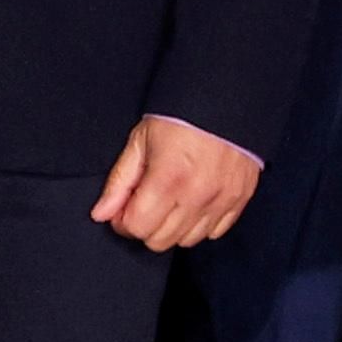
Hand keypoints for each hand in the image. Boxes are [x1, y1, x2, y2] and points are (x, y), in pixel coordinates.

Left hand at [92, 113, 261, 250]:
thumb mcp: (140, 141)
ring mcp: (222, 200)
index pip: (137, 227)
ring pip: (188, 241)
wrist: (225, 100)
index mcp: (167, 179)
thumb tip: (101, 214)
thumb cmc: (179, 117)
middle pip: (161, 241)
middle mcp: (197, 195)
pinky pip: (215, 232)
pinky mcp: (240, 199)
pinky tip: (191, 204)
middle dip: (145, 227)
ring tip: (169, 202)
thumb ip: (119, 182)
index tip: (123, 209)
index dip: (123, 221)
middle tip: (144, 205)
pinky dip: (200, 225)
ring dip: (172, 228)